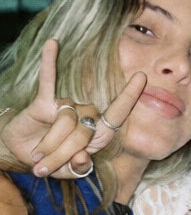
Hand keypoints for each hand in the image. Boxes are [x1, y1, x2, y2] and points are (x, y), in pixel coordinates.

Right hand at [0, 39, 145, 177]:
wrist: (24, 153)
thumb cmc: (54, 160)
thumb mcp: (69, 170)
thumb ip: (79, 167)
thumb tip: (81, 158)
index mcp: (99, 132)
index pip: (118, 112)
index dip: (129, 96)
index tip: (141, 76)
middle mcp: (86, 115)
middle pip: (85, 131)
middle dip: (64, 154)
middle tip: (45, 168)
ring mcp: (67, 106)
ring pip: (67, 122)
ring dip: (50, 145)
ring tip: (38, 158)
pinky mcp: (44, 101)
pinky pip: (48, 80)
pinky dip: (49, 63)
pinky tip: (53, 44)